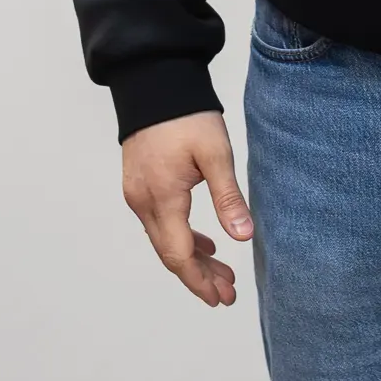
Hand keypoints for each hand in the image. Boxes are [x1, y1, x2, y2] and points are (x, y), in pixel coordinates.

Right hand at [120, 110, 253, 305]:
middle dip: (199, 277)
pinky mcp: (139, 185)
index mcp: (162, 198)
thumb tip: (243, 236)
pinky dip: (181, 238)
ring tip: (222, 273)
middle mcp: (143, 202)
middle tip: (228, 293)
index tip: (222, 298)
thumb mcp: (215, 154)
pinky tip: (204, 242)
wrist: (153, 82)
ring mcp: (137, 194)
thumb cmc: (185, 115)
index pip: (180, 255)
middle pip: (170, 254)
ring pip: (164, 240)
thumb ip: (228, 197)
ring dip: (192, 259)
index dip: (200, 281)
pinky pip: (159, 223)